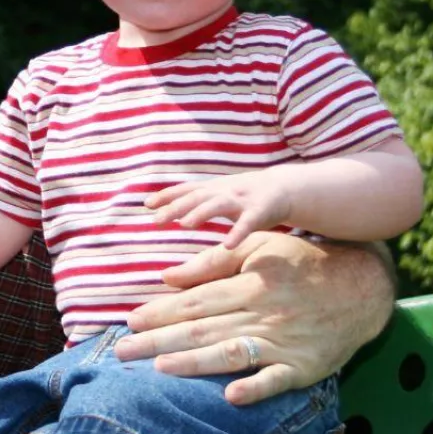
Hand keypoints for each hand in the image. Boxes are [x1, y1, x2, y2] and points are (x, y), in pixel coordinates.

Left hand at [114, 232, 393, 404]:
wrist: (363, 286)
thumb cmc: (304, 264)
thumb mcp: (262, 249)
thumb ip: (215, 261)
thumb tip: (169, 276)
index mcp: (250, 283)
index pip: (197, 300)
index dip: (161, 311)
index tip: (130, 320)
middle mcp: (263, 312)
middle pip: (204, 329)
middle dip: (160, 340)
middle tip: (122, 353)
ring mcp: (283, 341)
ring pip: (232, 353)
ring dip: (195, 363)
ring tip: (160, 369)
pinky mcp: (304, 366)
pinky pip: (277, 379)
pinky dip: (255, 388)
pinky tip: (231, 396)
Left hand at [146, 171, 292, 248]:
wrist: (285, 188)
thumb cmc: (247, 196)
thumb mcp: (220, 196)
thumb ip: (198, 203)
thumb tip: (169, 214)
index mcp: (215, 189)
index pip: (187, 189)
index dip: (168, 195)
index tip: (147, 204)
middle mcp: (225, 191)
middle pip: (197, 196)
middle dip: (176, 206)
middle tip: (156, 220)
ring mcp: (243, 200)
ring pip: (219, 204)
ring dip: (201, 212)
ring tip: (185, 224)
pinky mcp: (262, 210)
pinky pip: (248, 222)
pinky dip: (238, 232)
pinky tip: (227, 245)